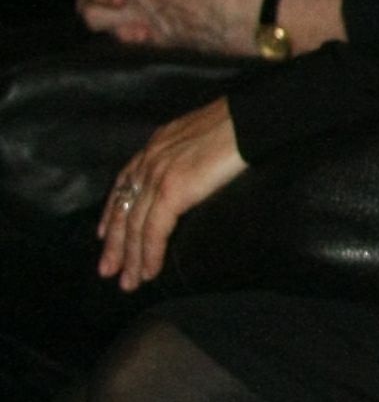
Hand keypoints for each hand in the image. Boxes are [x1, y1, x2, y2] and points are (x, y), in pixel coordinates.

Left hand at [96, 101, 245, 288]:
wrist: (250, 119)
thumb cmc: (240, 123)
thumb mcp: (203, 134)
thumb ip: (191, 152)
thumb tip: (198, 167)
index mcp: (157, 145)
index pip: (124, 183)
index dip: (112, 211)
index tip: (104, 233)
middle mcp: (149, 160)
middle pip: (122, 209)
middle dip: (114, 243)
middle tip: (107, 270)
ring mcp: (157, 176)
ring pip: (134, 225)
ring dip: (130, 257)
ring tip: (128, 282)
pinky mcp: (171, 192)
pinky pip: (153, 231)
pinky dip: (148, 254)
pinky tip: (148, 272)